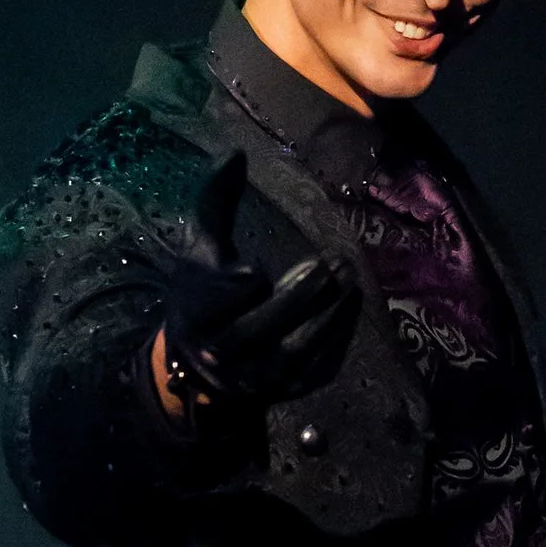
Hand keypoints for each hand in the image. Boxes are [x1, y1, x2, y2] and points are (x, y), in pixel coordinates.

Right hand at [156, 151, 356, 412]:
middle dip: (297, 298)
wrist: (200, 365)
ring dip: (326, 316)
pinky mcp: (283, 392)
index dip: (237, 287)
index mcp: (195, 314)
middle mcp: (221, 353)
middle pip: (260, 329)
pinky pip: (314, 369)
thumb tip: (236, 154)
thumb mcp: (200, 247)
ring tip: (349, 279)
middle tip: (329, 265)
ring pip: (292, 353)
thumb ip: (215, 201)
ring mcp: (254, 379)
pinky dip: (335, 338)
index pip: (218, 300)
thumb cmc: (203, 292)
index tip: (254, 272)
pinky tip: (350, 307)